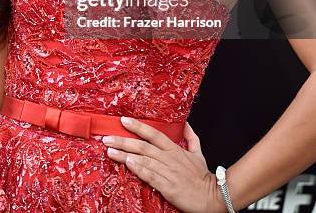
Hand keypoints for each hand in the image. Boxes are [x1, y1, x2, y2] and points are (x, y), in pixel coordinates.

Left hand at [102, 117, 223, 212]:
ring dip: (124, 155)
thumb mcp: (198, 152)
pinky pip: (149, 175)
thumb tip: (186, 124)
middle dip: (123, 141)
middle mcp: (168, 158)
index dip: (138, 126)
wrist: (211, 196)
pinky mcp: (167, 186)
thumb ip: (191, 137)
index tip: (123, 120)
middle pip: (142, 146)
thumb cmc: (202, 176)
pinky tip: (127, 164)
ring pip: (142, 160)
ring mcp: (167, 171)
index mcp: (174, 149)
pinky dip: (138, 169)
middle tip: (107, 138)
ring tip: (110, 151)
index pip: (153, 133)